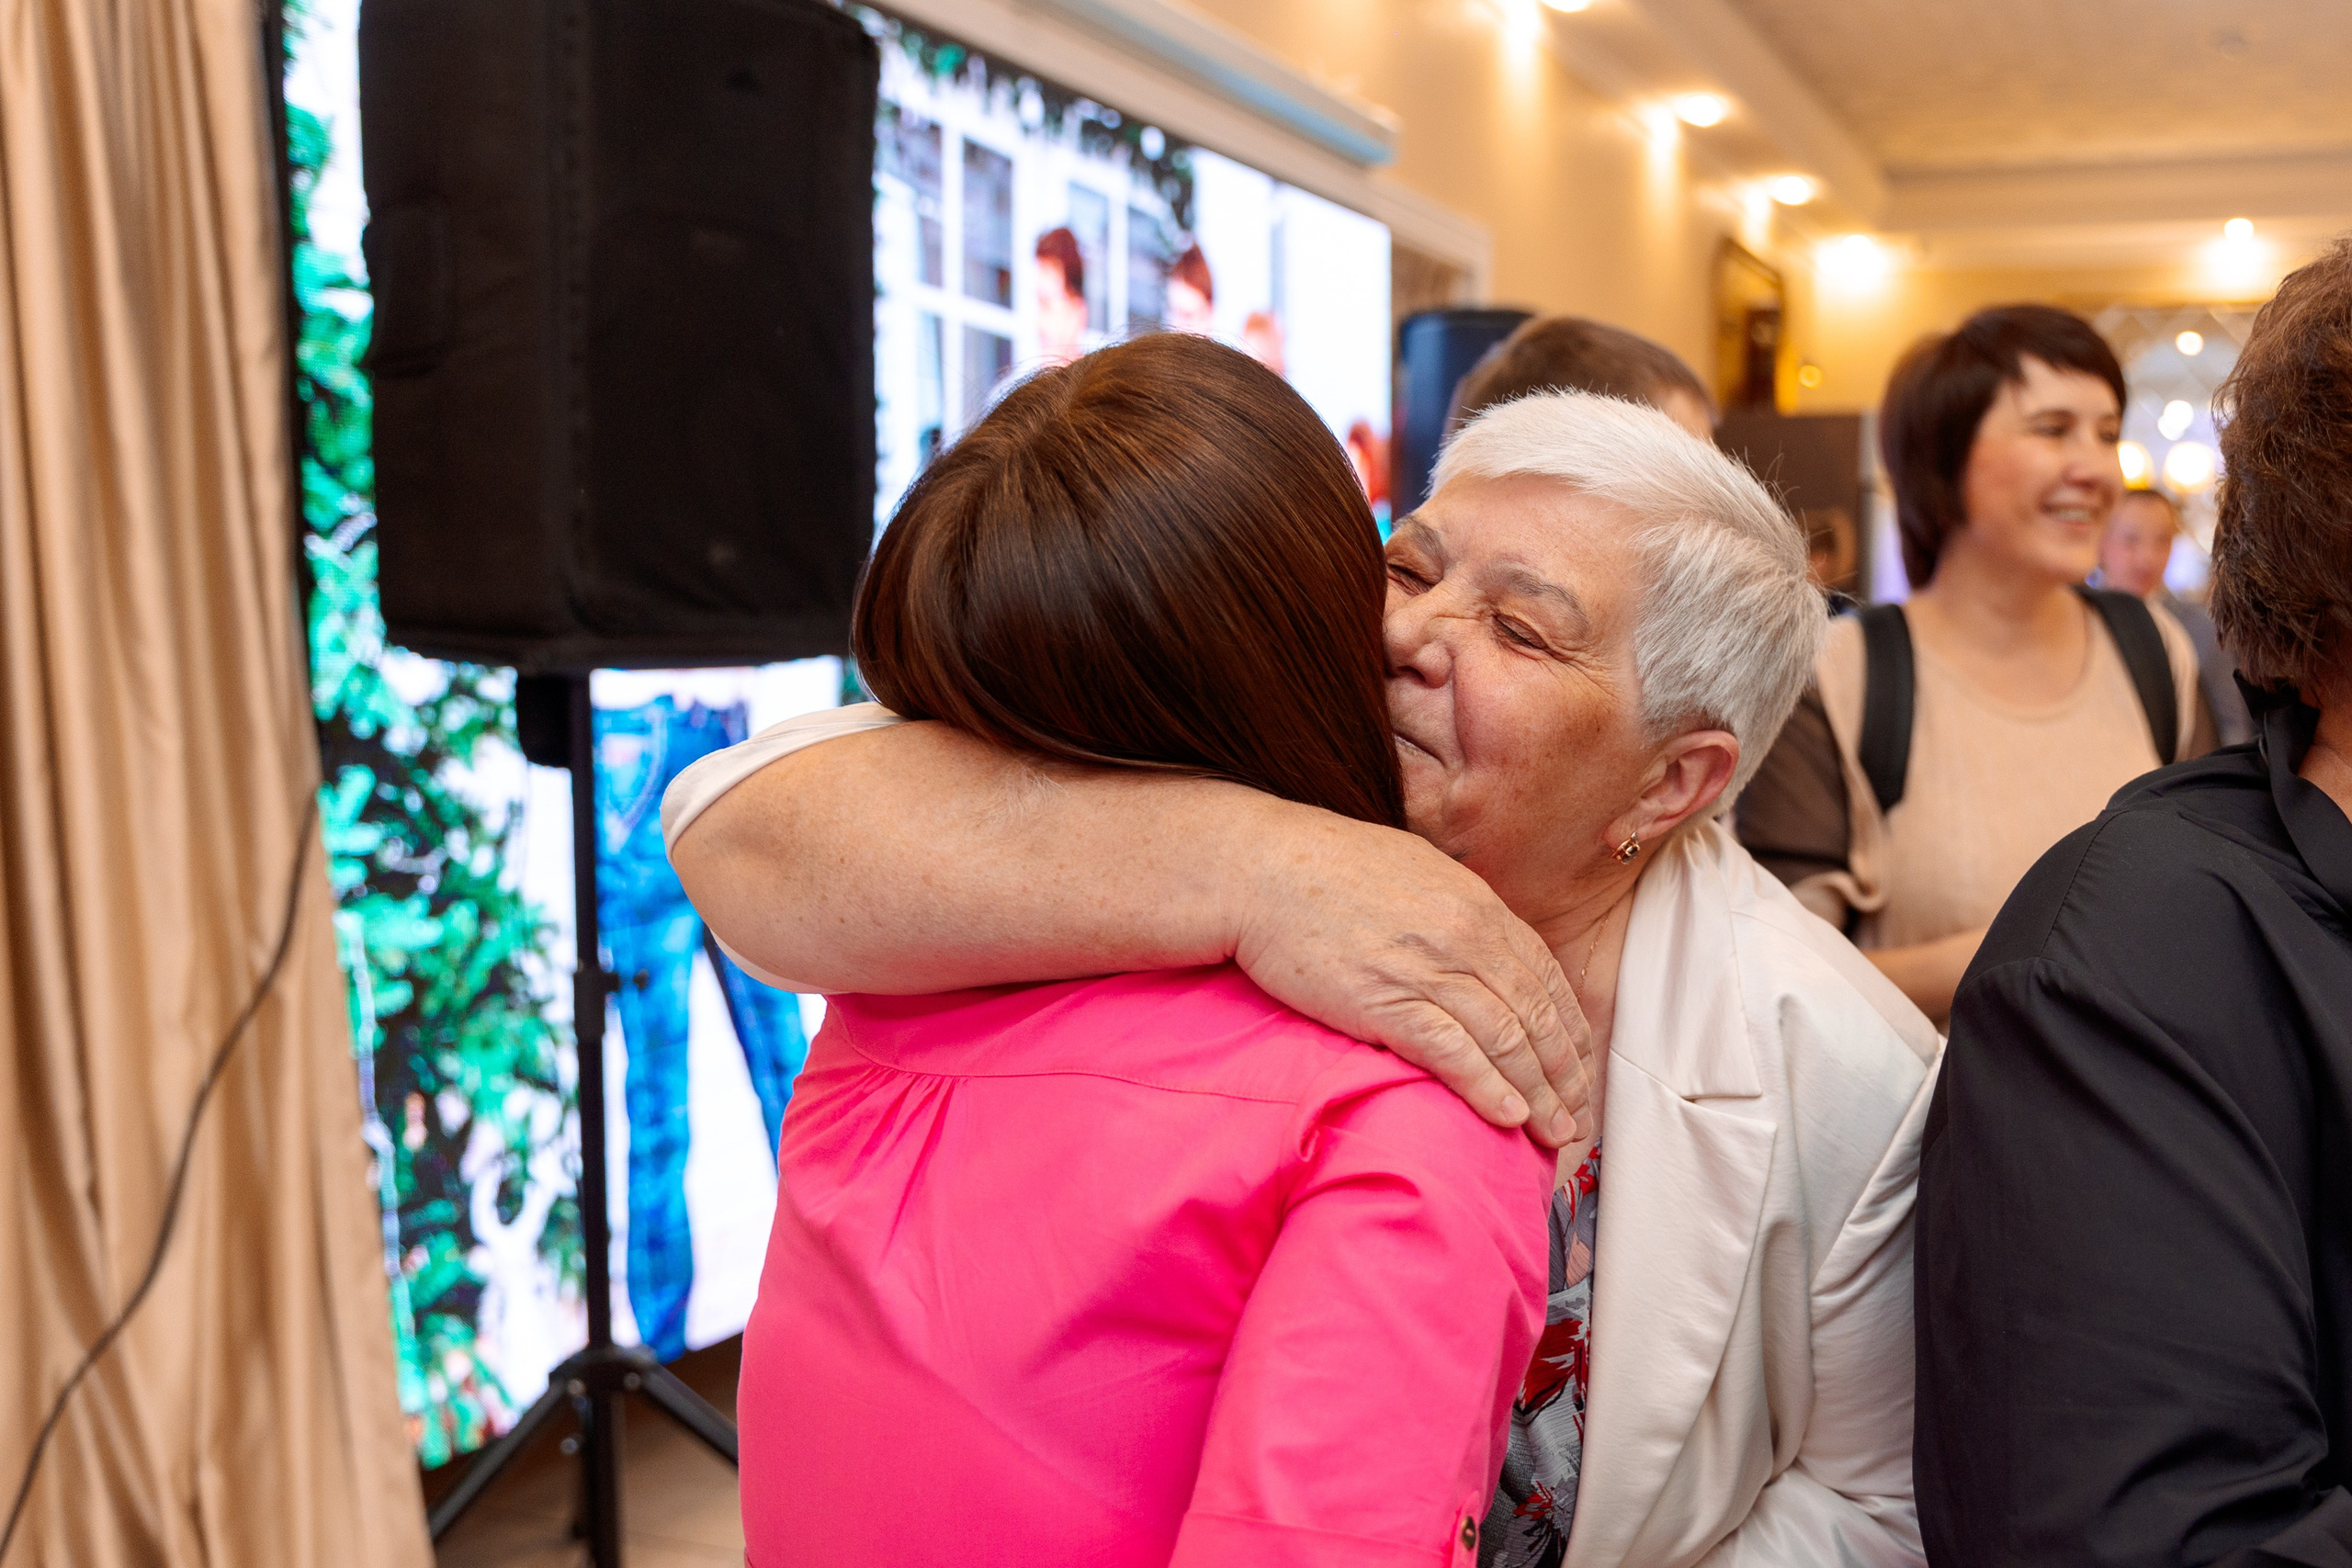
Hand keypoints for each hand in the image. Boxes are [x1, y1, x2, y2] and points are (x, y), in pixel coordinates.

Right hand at [1229, 808, 1593, 1145]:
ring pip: (1507, 1040)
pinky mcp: (1386, 1000)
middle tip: (1578, 1118)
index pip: (1546, 977)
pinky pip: (1453, 1052)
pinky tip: (1508, 1118)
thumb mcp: (1414, 872)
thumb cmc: (1324, 870)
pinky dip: (1487, 1088)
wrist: (1260, 869)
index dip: (1570, 1030)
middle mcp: (1466, 936)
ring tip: (1555, 1133)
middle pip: (1537, 1016)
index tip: (1578, 1069)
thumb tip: (1480, 947)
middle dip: (1566, 1074)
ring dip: (1539, 1094)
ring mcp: (1428, 969)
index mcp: (1477, 905)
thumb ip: (1456, 911)